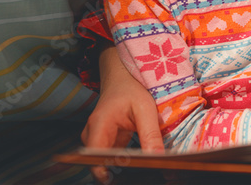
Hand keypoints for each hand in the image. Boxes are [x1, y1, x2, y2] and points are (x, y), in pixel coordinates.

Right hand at [81, 46, 163, 182]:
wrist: (122, 76)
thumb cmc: (131, 88)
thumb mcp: (145, 109)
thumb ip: (150, 135)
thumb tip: (157, 160)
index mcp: (99, 126)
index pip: (95, 159)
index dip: (107, 173)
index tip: (127, 178)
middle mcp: (92, 135)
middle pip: (100, 163)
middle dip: (119, 172)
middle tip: (143, 176)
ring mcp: (97, 139)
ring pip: (106, 162)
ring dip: (124, 168)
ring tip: (144, 170)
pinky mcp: (106, 142)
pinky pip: (113, 157)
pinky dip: (126, 162)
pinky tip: (141, 164)